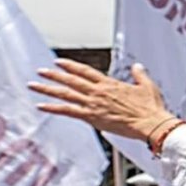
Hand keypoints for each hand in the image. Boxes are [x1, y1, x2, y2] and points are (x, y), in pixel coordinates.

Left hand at [31, 59, 172, 140]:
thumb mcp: (148, 87)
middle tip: (40, 71)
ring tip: (33, 85)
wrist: (150, 123)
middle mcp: (98, 91)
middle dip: (54, 74)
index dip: (71, 65)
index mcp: (110, 84)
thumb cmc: (151, 108)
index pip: (85, 71)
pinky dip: (53, 108)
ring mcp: (93, 103)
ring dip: (47, 88)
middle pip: (71, 80)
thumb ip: (140, 75)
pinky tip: (41, 106)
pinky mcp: (92, 116)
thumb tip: (138, 67)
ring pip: (65, 93)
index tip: (60, 62)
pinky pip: (68, 111)